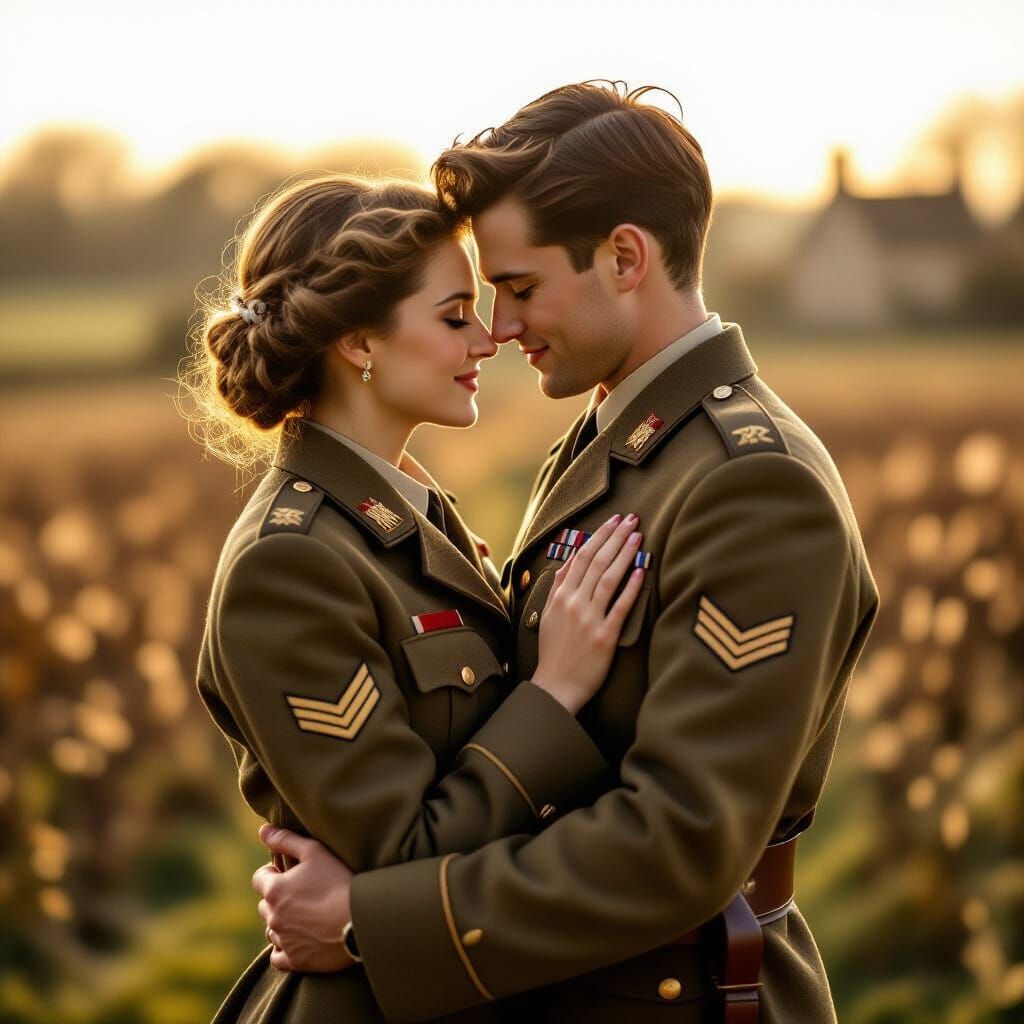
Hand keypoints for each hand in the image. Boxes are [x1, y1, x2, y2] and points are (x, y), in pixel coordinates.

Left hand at [253, 824, 355, 972]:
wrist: (360, 920)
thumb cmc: (339, 881)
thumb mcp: (314, 851)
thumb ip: (286, 840)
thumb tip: (263, 830)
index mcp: (274, 890)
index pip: (260, 879)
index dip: (273, 873)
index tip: (290, 873)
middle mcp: (273, 917)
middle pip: (264, 905)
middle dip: (277, 898)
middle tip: (302, 893)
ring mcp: (283, 940)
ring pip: (271, 929)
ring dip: (281, 922)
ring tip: (304, 915)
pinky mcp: (295, 960)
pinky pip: (278, 956)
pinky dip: (285, 947)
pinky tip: (301, 939)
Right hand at [531, 513, 645, 713]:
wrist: (556, 686)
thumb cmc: (554, 651)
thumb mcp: (549, 614)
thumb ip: (559, 586)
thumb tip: (570, 560)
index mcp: (560, 596)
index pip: (582, 556)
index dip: (600, 535)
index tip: (614, 520)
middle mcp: (574, 603)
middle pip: (597, 561)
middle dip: (615, 536)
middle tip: (631, 518)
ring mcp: (589, 619)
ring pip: (608, 578)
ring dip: (625, 554)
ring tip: (638, 536)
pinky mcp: (604, 637)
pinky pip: (619, 607)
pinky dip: (631, 588)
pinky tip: (642, 571)